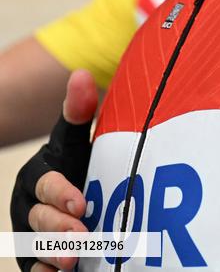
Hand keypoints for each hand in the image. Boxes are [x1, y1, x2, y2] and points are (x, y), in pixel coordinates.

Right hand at [10, 70, 97, 270]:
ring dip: (53, 254)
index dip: (61, 193)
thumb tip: (82, 73)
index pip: (46, 184)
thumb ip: (78, 110)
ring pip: (36, 246)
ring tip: (73, 261)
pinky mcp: (35, 256)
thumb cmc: (80, 162)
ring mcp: (31, 233)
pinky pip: (33, 267)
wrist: (82, 188)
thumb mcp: (78, 140)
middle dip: (60, 228)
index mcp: (39, 175)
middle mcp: (29, 206)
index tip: (83, 202)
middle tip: (82, 237)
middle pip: (40, 219)